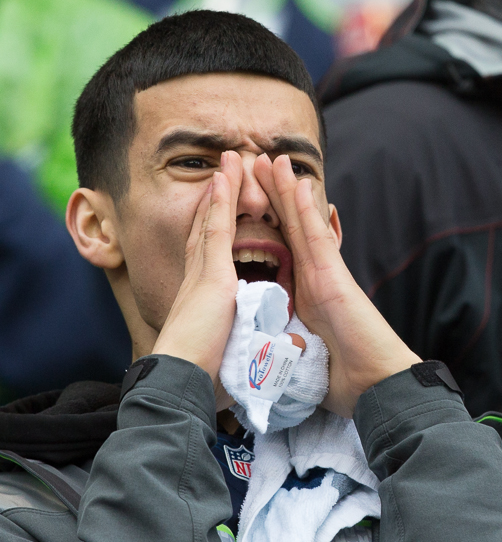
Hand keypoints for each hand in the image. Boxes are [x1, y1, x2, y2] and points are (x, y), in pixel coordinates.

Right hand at [153, 151, 241, 399]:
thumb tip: (278, 356)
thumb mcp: (228, 357)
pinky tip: (225, 176)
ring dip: (221, 191)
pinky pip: (216, 228)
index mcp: (202, 301)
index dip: (213, 235)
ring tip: (228, 161)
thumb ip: (249, 350)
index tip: (219, 215)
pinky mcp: (211, 275)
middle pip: (207, 233)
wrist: (182, 379)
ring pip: (213, 223)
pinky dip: (220, 201)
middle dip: (215, 204)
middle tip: (222, 176)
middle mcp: (198, 281)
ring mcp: (203, 275)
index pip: (209, 260)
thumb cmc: (201, 377)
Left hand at [255, 153, 420, 417]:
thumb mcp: (302, 352)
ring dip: (288, 191)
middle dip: (273, 198)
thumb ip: (288, 339)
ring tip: (273, 160)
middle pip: (289, 231)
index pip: (281, 251)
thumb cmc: (341, 376)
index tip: (247, 201)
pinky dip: (307, 212)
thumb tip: (272, 345)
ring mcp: (327, 276)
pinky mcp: (336, 280)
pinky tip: (299, 184)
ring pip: (302, 227)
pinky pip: (317, 240)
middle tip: (256, 165)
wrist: (372, 385)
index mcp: (303, 295)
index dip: (265, 224)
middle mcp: (314, 279)